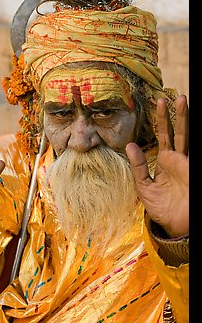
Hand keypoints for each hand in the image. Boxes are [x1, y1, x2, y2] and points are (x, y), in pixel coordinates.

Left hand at [126, 95, 187, 237]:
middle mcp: (178, 159)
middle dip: (175, 114)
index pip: (163, 136)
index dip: (161, 120)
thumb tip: (130, 145)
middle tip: (171, 96)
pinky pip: (190, 150)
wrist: (176, 225)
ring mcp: (187, 163)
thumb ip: (138, 166)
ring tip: (181, 99)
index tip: (157, 103)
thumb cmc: (162, 209)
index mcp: (165, 162)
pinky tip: (186, 123)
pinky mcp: (191, 169)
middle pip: (177, 131)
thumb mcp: (144, 187)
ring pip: (186, 136)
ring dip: (184, 118)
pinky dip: (189, 137)